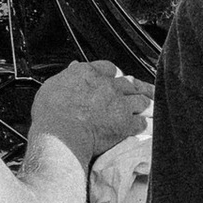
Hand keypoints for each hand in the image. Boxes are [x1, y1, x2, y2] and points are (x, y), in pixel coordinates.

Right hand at [28, 57, 154, 169]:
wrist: (61, 134)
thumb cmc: (51, 114)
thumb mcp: (52, 86)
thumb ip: (67, 77)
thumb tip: (72, 68)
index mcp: (88, 74)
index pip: (108, 68)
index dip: (114, 73)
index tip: (115, 77)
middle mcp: (107, 86)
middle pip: (128, 82)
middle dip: (136, 86)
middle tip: (143, 89)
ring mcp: (119, 104)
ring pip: (140, 100)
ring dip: (146, 103)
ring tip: (151, 105)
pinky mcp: (126, 124)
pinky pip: (142, 122)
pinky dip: (146, 124)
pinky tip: (149, 125)